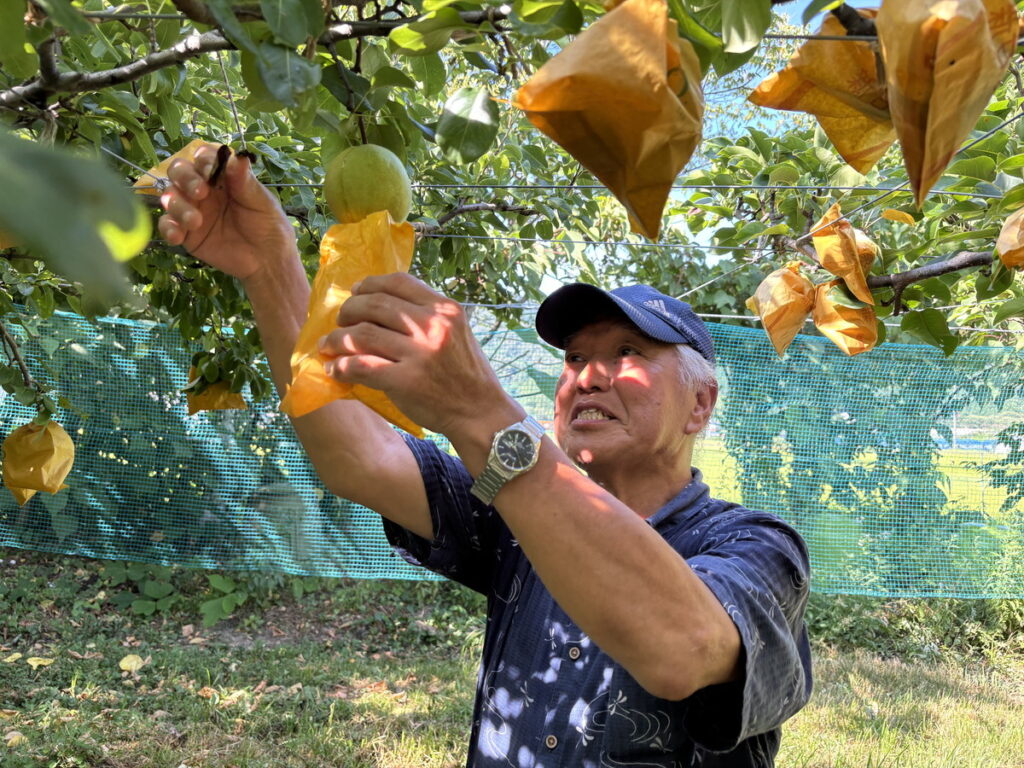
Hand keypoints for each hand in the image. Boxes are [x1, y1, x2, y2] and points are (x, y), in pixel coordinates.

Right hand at [157, 144, 297, 281]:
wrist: (268, 262)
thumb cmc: (269, 227)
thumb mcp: (261, 203)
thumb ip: (245, 182)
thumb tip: (239, 156)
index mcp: (222, 177)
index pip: (204, 157)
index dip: (203, 160)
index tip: (210, 170)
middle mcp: (203, 189)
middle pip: (179, 171)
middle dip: (185, 178)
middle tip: (200, 192)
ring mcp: (192, 209)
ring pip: (170, 196)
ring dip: (178, 206)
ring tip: (196, 222)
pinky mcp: (186, 233)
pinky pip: (167, 225)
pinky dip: (168, 228)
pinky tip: (177, 237)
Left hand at [317, 273, 520, 439]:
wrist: (481, 414)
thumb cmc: (467, 375)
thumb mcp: (457, 332)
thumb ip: (428, 315)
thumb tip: (382, 304)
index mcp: (445, 309)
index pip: (399, 282)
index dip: (370, 284)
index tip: (356, 292)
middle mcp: (433, 325)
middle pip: (374, 304)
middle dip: (348, 311)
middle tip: (340, 322)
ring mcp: (419, 354)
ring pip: (362, 334)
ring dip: (337, 339)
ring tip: (328, 346)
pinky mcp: (406, 381)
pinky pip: (361, 367)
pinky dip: (341, 367)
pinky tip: (334, 370)